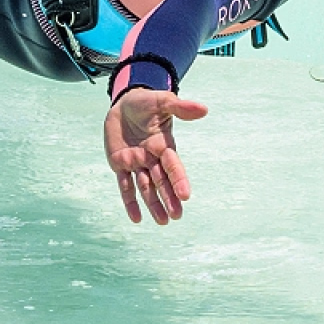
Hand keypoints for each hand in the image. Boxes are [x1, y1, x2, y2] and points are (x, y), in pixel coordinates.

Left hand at [102, 88, 203, 224]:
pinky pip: (125, 186)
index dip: (179, 180)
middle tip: (176, 215)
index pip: (173, 166)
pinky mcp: (120, 164)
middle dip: (168, 198)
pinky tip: (136, 219)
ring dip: (154, 204)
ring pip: (146, 187)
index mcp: (163, 146)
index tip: (185, 195)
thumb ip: (180, 107)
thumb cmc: (145, 103)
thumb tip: (204, 109)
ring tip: (163, 221)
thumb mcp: (162, 102)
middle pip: (161, 181)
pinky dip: (130, 202)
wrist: (123, 105)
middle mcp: (152, 158)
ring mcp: (136, 163)